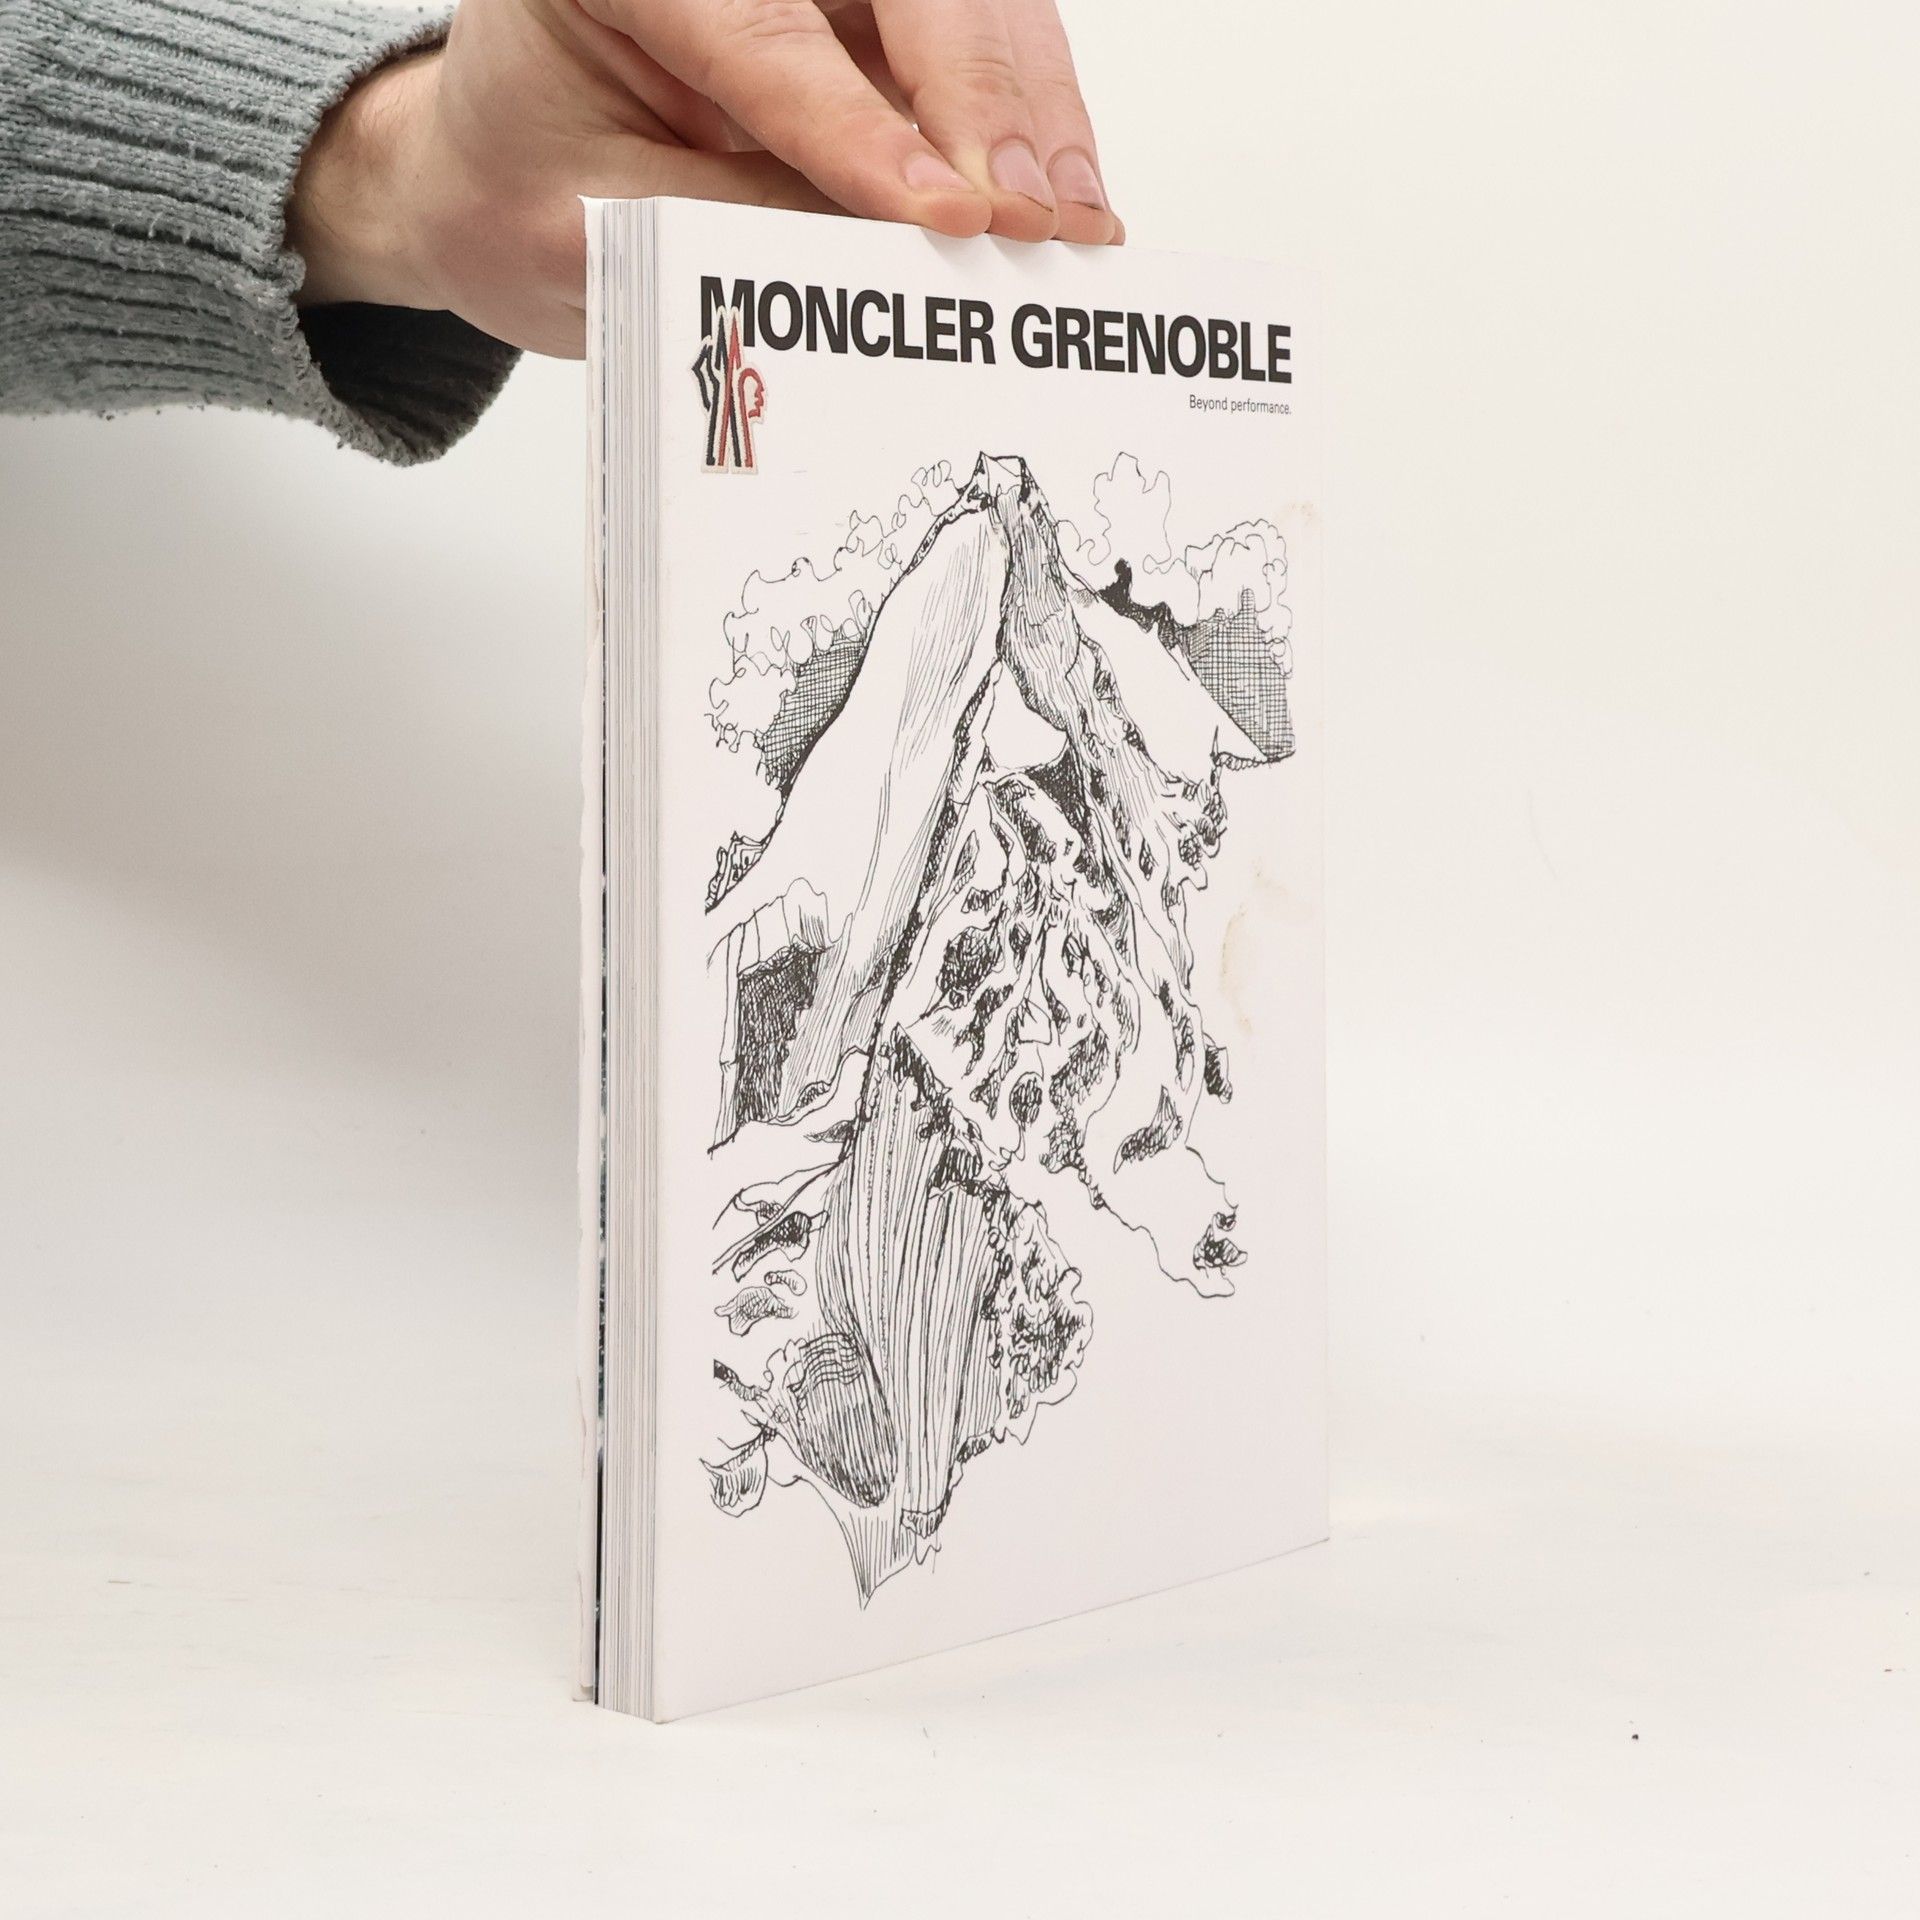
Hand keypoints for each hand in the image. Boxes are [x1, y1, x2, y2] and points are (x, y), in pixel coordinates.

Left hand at [290, 0, 1120, 356]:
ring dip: (1029, 109)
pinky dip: (1028, 121)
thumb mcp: (590, 234)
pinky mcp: (866, 16)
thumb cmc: (529, 195)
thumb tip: (890, 254)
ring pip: (964, 3)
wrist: (507, 185)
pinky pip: (977, 43)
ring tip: (1072, 217)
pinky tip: (1060, 194)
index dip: (864, 129)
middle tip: (1038, 214)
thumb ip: (731, 231)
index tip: (947, 213)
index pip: (762, 32)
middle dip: (985, 98)